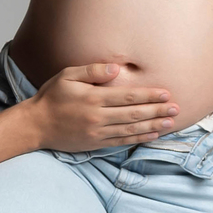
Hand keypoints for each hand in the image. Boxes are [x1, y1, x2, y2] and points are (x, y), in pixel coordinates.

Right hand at [28, 63, 177, 152]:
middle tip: (176, 108)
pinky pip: (122, 141)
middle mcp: (98, 117)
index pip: (128, 96)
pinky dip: (139, 137)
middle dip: (157, 110)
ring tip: (170, 122)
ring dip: (153, 125)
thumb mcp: (67, 76)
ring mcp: (98, 132)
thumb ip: (93, 71)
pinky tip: (152, 134)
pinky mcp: (96, 143)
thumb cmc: (52, 97)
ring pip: (131, 129)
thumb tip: (117, 69)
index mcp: (93, 98)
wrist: (36, 125)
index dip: (149, 95)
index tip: (166, 93)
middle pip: (134, 113)